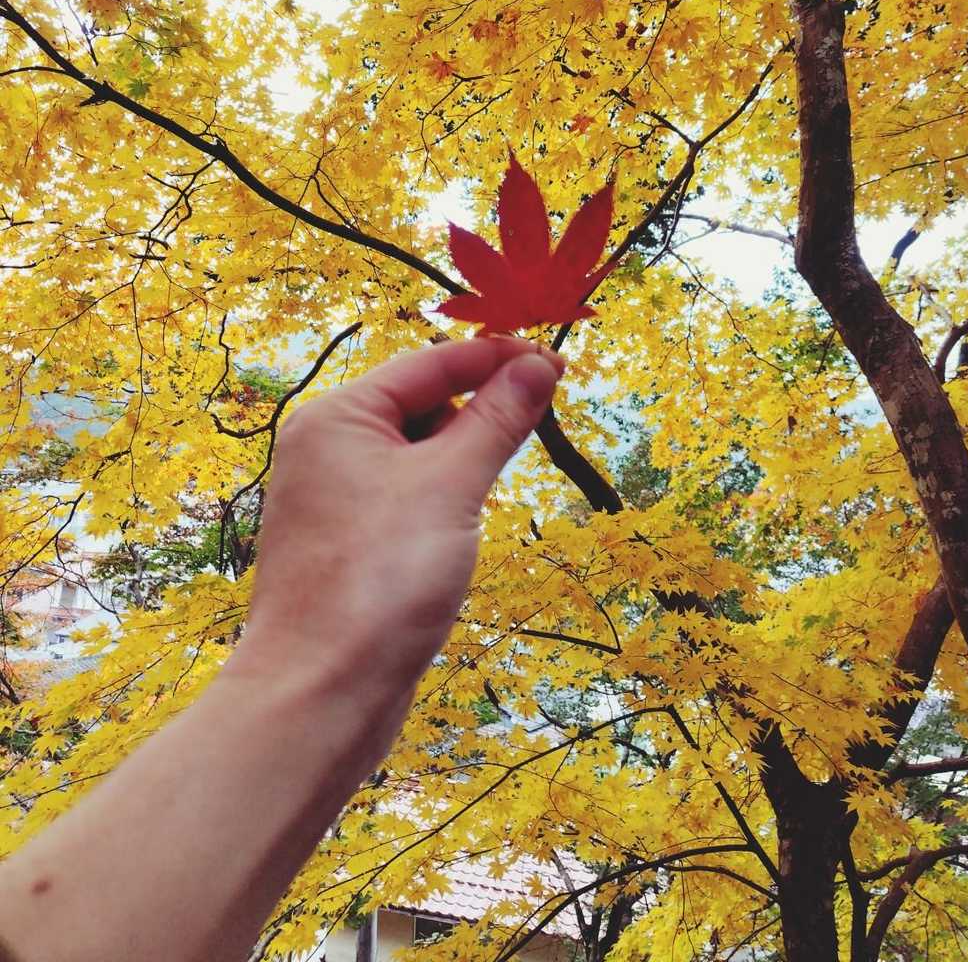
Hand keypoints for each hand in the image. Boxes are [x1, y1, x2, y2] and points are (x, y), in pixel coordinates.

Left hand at [233, 336, 563, 727]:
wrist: (320, 698)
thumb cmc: (378, 582)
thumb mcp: (452, 486)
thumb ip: (498, 419)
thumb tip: (539, 365)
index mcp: (338, 417)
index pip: (432, 363)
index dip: (498, 359)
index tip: (559, 362)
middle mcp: (327, 449)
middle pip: (422, 405)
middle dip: (478, 414)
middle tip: (533, 431)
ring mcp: (333, 499)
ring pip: (417, 455)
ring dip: (461, 464)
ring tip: (478, 506)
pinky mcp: (346, 544)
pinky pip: (406, 498)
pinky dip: (441, 503)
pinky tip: (456, 538)